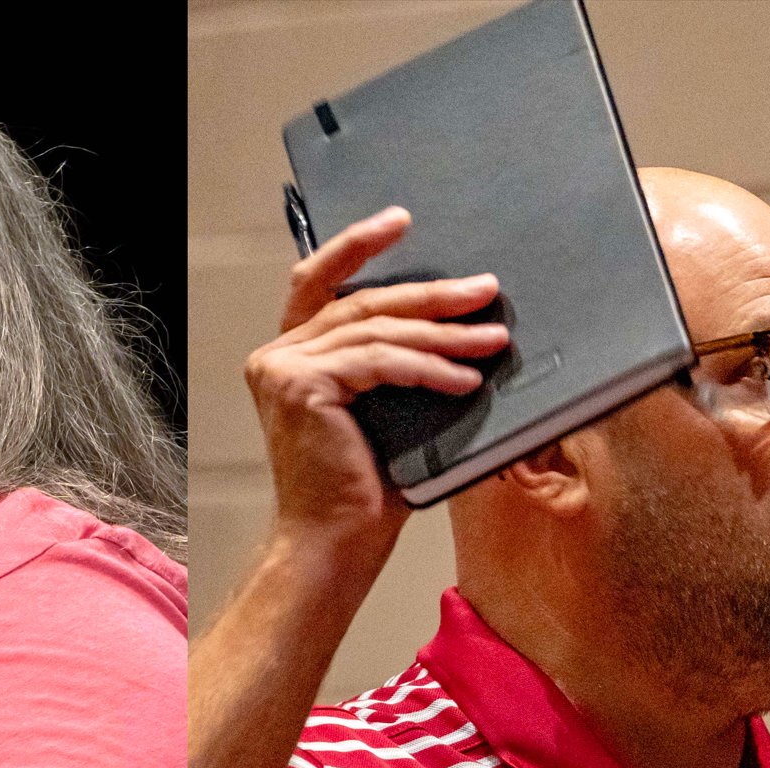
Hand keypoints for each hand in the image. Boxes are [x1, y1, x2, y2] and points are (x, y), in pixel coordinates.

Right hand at [241, 205, 508, 550]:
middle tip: (484, 289)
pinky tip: (465, 379)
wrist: (333, 543)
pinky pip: (380, 363)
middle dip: (432, 295)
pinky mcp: (302, 387)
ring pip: (377, 330)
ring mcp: (282, 370)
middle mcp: (276, 357)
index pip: (318, 282)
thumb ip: (393, 365)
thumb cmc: (361, 491)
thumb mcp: (382, 410)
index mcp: (290, 358)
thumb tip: (457, 325)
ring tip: (493, 338)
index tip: (400, 221)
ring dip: (445, 334)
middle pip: (363, 303)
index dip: (357, 246)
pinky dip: (429, 368)